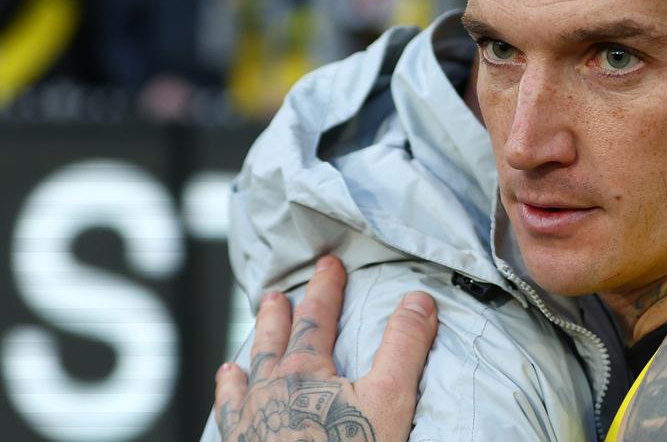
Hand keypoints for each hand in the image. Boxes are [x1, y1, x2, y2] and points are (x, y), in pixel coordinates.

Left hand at [214, 255, 437, 440]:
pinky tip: (227, 390)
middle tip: (275, 295)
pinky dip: (226, 397)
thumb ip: (404, 346)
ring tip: (241, 348)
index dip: (325, 289)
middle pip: (273, 341)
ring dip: (249, 354)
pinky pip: (228, 415)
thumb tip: (418, 300)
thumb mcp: (389, 399)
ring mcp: (250, 422)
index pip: (317, 319)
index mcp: (306, 372)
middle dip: (279, 315)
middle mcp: (270, 390)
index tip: (328, 265)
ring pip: (245, 377)